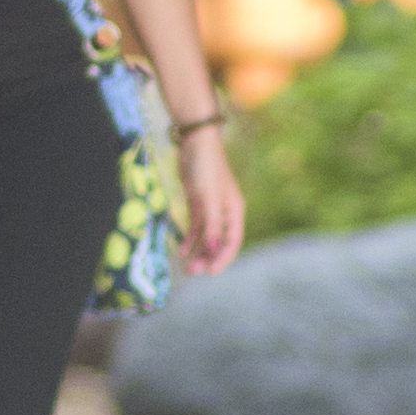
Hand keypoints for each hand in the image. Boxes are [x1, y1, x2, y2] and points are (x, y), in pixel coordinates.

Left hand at [181, 126, 247, 277]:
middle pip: (218, 241)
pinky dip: (189, 238)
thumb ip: (212, 225)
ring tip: (186, 265)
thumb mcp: (209, 198)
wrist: (195, 143)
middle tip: (192, 271)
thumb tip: (214, 249)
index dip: (223, 258)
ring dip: (197, 250)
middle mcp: (224, 212)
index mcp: (234, 211)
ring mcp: (210, 208)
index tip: (210, 272)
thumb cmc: (207, 169)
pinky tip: (181, 249)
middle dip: (207, 257)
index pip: (232, 241)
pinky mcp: (197, 203)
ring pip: (206, 236)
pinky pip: (195, 227)